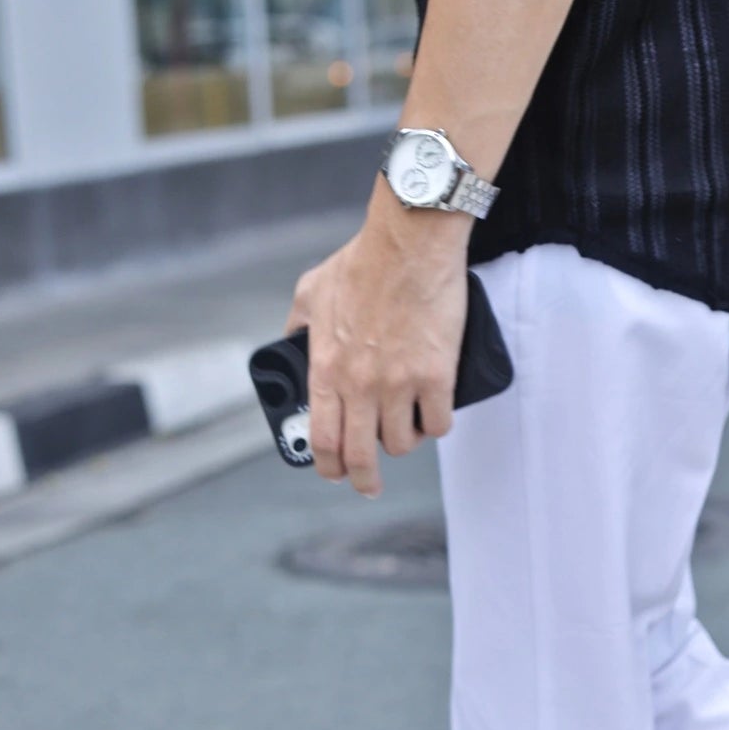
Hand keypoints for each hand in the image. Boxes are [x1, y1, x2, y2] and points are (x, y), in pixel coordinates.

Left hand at [285, 191, 469, 497]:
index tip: (334, 474)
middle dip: (364, 479)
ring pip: (402, 443)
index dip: (327, 466)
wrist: (410, 244)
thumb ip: (297, 323)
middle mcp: (361, 384)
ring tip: (406, 428)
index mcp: (327, 368)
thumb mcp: (311, 291)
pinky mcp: (437, 376)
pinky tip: (432, 414)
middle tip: (369, 485)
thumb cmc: (363, 262)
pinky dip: (435, 425)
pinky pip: (438, 423)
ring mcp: (400, 384)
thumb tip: (290, 341)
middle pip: (360, 455)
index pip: (322, 438)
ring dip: (403, 442)